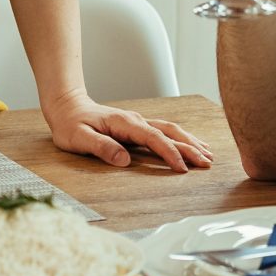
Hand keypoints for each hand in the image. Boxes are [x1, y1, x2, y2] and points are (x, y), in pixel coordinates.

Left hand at [43, 91, 215, 171]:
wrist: (67, 107)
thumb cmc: (71, 125)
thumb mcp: (79, 139)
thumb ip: (101, 147)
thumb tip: (124, 160)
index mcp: (125, 124)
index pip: (154, 139)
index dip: (170, 153)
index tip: (182, 168)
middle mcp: (136, 121)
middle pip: (170, 132)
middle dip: (190, 147)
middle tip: (207, 163)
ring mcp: (139, 122)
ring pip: (171, 130)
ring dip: (190, 141)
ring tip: (208, 154)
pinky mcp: (138, 127)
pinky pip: (165, 131)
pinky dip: (181, 138)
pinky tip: (191, 144)